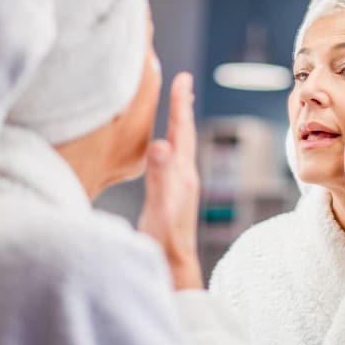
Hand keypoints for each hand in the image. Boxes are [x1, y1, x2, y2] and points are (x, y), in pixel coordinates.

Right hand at [138, 72, 202, 289]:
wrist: (173, 266)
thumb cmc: (165, 240)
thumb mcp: (160, 205)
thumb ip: (160, 176)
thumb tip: (161, 145)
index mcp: (182, 173)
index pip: (181, 131)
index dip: (180, 104)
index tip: (182, 78)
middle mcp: (184, 176)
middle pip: (184, 135)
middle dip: (182, 108)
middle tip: (183, 85)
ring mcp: (178, 187)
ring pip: (179, 148)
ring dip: (177, 126)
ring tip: (176, 111)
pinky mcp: (170, 197)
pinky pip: (170, 163)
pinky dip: (168, 147)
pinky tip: (163, 153)